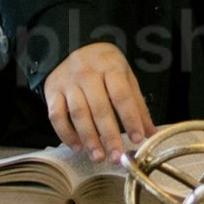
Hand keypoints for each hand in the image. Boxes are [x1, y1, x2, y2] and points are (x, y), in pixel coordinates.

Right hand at [43, 39, 154, 156]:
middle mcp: (87, 73)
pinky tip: (78, 147)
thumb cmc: (104, 67)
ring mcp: (68, 82)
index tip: (137, 140)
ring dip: (89, 138)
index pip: (122, 96)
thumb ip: (137, 105)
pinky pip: (56, 116)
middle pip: (100, 108)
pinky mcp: (52, 92)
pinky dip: (66, 134)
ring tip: (98, 157)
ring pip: (78, 114)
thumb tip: (151, 133)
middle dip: (109, 136)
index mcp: (110, 67)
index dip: (130, 119)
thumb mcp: (125, 77)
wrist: (73, 46)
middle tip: (116, 157)